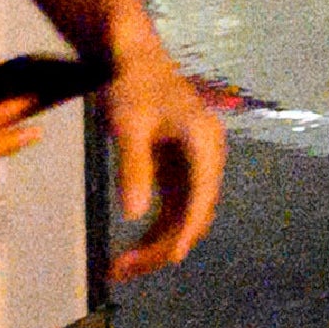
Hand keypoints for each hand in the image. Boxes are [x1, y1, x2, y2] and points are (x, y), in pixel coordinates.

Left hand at [97, 37, 227, 279]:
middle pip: (194, 213)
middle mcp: (207, 156)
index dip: (185, 231)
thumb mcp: (128, 126)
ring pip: (184, 216)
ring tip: (120, 268)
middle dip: (162, 246)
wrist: (132, 57)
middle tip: (123, 270)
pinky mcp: (180, 167)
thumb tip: (133, 216)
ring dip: (157, 244)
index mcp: (204, 143)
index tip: (166, 261)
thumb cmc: (131, 85)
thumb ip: (134, 170)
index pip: (201, 197)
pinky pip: (173, 208)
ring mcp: (195, 163)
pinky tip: (130, 248)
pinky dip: (154, 229)